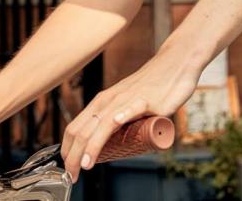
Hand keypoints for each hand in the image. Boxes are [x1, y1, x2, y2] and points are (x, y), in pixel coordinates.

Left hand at [59, 47, 200, 183]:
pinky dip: (122, 116)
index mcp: (101, 102)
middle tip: (72, 175)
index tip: (68, 168)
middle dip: (74, 155)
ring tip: (85, 164)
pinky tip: (115, 124)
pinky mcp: (146, 100)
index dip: (68, 150)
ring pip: (103, 124)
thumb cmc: (150, 89)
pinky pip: (131, 108)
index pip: (75, 128)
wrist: (173, 66)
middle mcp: (109, 100)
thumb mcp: (125, 106)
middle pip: (84, 129)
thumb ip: (117, 121)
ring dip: (91, 146)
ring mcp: (127, 99)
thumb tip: (110, 146)